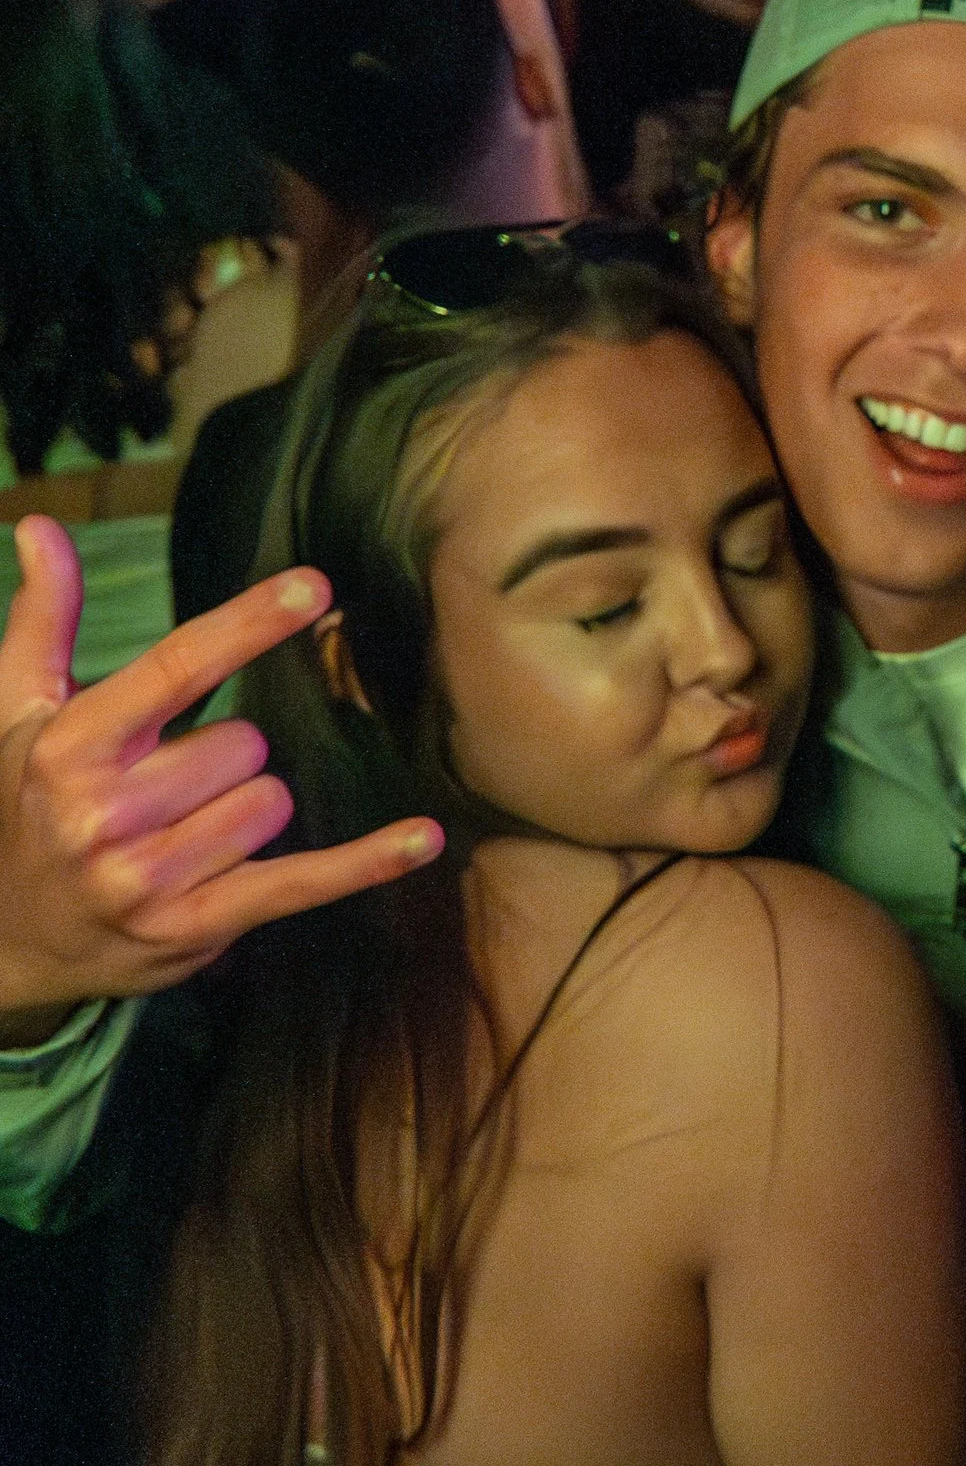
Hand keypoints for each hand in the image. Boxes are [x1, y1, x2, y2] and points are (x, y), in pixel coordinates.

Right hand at [0, 521, 442, 1043]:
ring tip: (188, 831)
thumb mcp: (19, 713)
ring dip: (248, 810)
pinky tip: (423, 837)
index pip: (176, 668)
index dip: (249, 625)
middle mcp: (106, 813)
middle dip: (225, 756)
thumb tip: (42, 526)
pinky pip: (301, 882)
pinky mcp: (194, 927)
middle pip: (244, 744)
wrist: (4, 939)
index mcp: (70, 746)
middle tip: (172, 783)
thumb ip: (44, 619)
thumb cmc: (24, 807)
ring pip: (271, 803)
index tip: (313, 587)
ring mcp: (149, 877)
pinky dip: (365, 862)